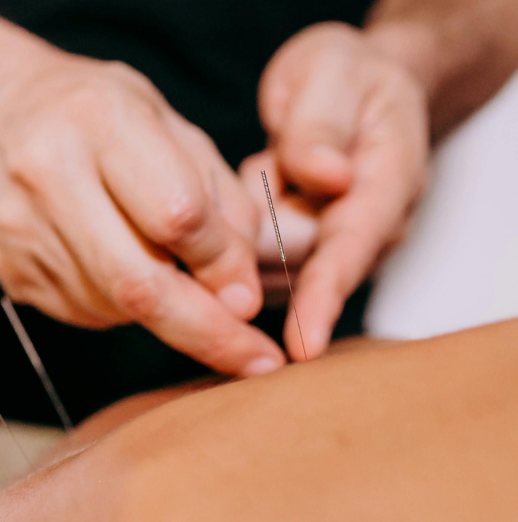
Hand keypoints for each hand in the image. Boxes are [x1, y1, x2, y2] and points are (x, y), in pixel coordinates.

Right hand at [0, 53, 285, 377]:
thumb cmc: (95, 115)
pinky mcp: (6, 268)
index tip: (250, 296)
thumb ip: (217, 198)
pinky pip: (84, 311)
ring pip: (114, 305)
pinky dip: (120, 306)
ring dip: (162, 311)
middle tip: (253, 359)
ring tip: (169, 274)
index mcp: (99, 120)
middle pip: (138, 281)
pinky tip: (118, 265)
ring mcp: (19, 228)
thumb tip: (240, 291)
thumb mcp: (168, 124)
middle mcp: (47, 173)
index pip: (177, 214)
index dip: (222, 263)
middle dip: (205, 329)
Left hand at [245, 22, 429, 359]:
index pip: (353, 250)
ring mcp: (334, 247)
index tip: (302, 344)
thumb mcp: (331, 73)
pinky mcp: (299, 256)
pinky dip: (236, 235)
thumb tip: (325, 175)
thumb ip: (321, 124)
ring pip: (267, 269)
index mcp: (389, 182)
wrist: (349, 88)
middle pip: (299, 268)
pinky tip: (251, 193)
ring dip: (247, 232)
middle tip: (265, 165)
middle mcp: (368, 228)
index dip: (324, 297)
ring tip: (267, 169)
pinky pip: (250, 262)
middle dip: (262, 237)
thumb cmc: (342, 78)